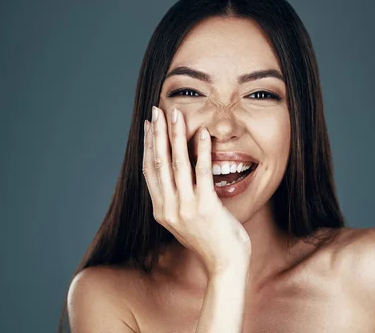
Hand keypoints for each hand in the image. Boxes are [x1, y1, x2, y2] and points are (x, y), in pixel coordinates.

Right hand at [142, 106, 250, 275]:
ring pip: (176, 164)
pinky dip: (202, 150)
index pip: (149, 171)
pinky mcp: (205, 207)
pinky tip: (203, 133)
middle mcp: (168, 208)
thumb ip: (177, 200)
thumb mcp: (185, 220)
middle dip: (158, 133)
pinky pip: (202, 172)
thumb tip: (177, 175)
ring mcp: (186, 208)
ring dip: (176, 136)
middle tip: (158, 110)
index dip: (149, 145)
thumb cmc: (210, 240)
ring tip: (176, 114)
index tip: (151, 125)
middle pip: (159, 163)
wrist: (225, 265)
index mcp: (161, 210)